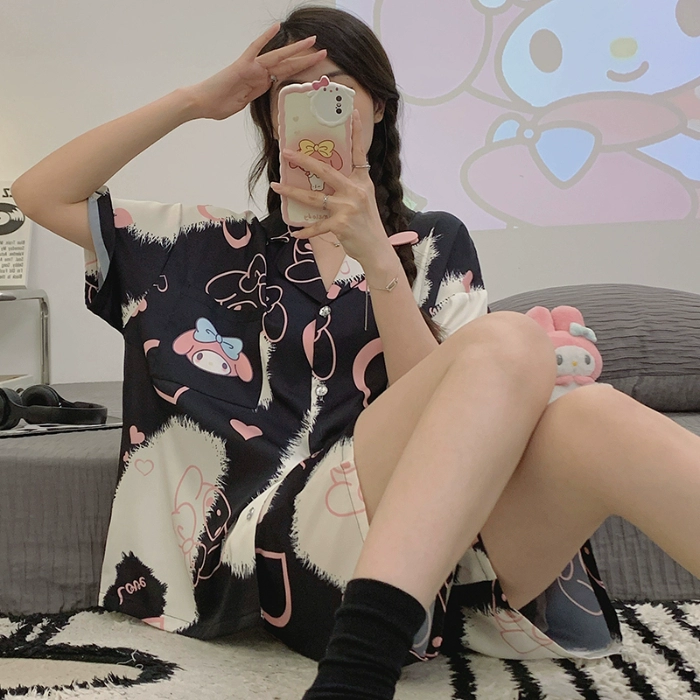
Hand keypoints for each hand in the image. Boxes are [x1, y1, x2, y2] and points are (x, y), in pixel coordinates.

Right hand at [183, 24, 326, 120]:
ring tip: (312, 41)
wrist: (203, 102)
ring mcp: (251, 67)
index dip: (301, 71)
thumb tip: (266, 99)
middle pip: (287, 64)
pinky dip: (265, 38)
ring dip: (295, 49)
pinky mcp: (242, 65)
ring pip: (278, 56)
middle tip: (323, 51)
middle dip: (306, 58)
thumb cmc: (219, 104)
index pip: (286, 74)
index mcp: (261, 83)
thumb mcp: (245, 104)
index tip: (317, 70)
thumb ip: (256, 98)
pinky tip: (276, 28)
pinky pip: (255, 48)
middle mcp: (259, 72)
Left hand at [270, 110, 392, 265]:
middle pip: (325, 171)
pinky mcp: (341, 224)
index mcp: (362, 181)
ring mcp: (348, 207)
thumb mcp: (363, 200)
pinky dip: (305, 231)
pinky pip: (317, 226)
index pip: (359, 152)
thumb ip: (348, 187)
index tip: (353, 113)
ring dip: (292, 191)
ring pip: (313, 197)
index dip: (356, 132)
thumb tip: (322, 180)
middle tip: (286, 153)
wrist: (376, 250)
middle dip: (303, 160)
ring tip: (276, 186)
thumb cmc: (367, 225)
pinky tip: (295, 232)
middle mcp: (356, 191)